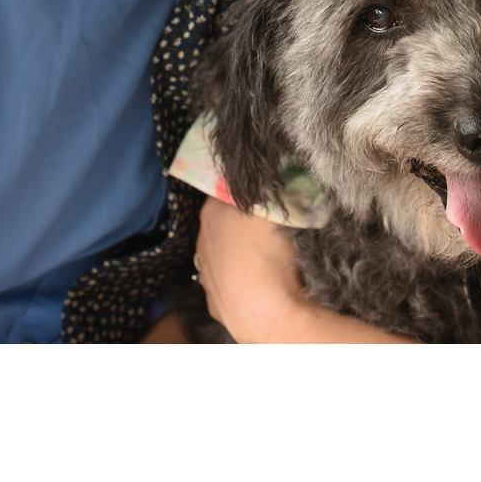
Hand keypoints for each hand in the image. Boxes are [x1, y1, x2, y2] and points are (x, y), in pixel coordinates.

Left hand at [193, 193, 414, 343]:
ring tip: (272, 254)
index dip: (249, 186)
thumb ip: (276, 185)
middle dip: (246, 218)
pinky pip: (231, 281)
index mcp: (212, 211)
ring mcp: (206, 274)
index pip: (227, 186)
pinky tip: (262, 280)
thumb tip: (279, 167)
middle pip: (226, 219)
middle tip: (276, 220)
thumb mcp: (279, 206)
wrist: (266, 314)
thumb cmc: (271, 253)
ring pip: (226, 251)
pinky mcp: (215, 302)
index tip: (270, 189)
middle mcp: (202, 240)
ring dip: (244, 249)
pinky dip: (244, 277)